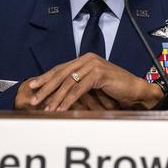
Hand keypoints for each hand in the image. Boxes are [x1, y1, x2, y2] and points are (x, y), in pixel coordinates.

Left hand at [18, 53, 163, 110]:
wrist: (135, 91)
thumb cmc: (115, 90)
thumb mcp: (93, 85)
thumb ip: (79, 84)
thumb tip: (58, 93)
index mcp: (84, 59)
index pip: (60, 69)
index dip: (45, 78)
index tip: (32, 87)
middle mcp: (87, 59)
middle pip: (60, 74)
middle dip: (45, 87)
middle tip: (33, 98)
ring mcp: (93, 65)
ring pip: (68, 82)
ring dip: (55, 97)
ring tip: (46, 108)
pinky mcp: (99, 74)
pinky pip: (79, 88)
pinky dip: (68, 100)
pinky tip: (61, 108)